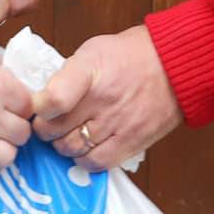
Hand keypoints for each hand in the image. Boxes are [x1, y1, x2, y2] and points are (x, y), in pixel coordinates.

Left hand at [32, 26, 183, 174]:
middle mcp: (103, 99)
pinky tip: (85, 148)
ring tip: (69, 134)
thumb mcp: (94, 50)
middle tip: (50, 123)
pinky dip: (84, 160)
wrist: (176, 64)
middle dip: (45, 129)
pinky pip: (96, 163)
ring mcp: (117, 124)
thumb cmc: (132, 55)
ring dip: (62, 145)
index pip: (52, 100)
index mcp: (91, 70)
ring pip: (71, 149)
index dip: (37, 108)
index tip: (38, 106)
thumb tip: (44, 100)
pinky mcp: (131, 143)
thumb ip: (67, 74)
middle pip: (54, 130)